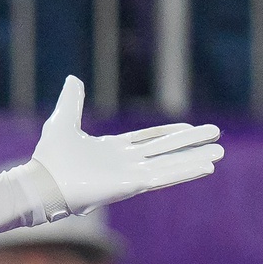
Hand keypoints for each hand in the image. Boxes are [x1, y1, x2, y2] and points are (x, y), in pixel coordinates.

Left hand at [23, 77, 221, 219]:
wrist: (43, 182)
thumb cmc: (50, 157)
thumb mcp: (63, 121)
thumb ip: (72, 100)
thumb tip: (73, 78)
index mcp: (112, 149)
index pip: (148, 139)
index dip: (170, 134)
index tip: (191, 129)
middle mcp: (124, 162)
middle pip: (165, 150)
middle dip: (190, 143)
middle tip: (217, 136)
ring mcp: (130, 174)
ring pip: (170, 164)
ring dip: (194, 158)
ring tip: (219, 153)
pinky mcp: (132, 185)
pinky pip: (164, 177)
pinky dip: (185, 171)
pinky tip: (206, 167)